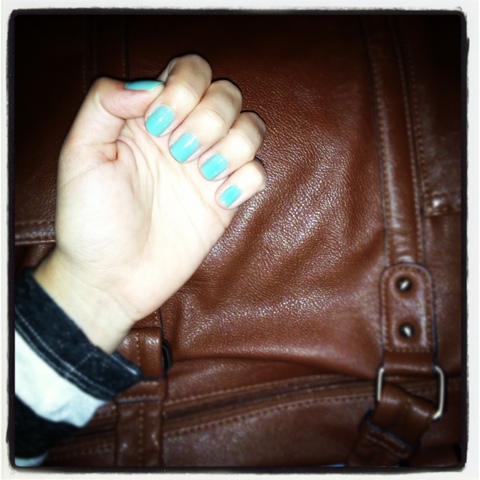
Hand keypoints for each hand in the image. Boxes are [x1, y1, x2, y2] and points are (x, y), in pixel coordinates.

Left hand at [34, 54, 265, 352]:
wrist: (111, 278)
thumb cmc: (90, 220)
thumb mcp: (79, 156)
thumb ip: (104, 105)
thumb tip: (147, 86)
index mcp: (150, 120)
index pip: (190, 71)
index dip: (184, 89)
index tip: (158, 126)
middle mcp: (184, 138)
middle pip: (227, 94)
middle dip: (210, 118)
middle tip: (179, 154)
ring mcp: (207, 170)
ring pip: (251, 128)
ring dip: (233, 145)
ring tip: (202, 175)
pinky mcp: (223, 201)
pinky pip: (257, 173)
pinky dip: (246, 180)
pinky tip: (219, 199)